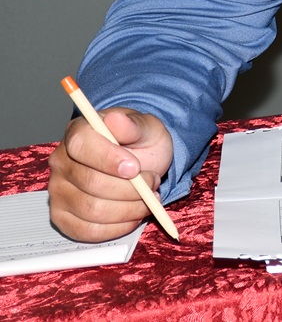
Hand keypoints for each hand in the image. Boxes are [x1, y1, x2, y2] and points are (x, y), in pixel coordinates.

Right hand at [47, 108, 173, 242]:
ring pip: (92, 210)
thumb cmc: (140, 142)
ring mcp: (58, 192)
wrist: (140, 162)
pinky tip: (133, 215)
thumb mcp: (147, 128)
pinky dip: (117, 227)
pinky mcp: (63, 218)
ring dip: (129, 208)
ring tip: (148, 198)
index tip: (134, 168)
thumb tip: (116, 120)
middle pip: (91, 183)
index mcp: (77, 133)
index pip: (81, 146)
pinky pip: (88, 231)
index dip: (108, 159)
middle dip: (131, 188)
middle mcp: (60, 162)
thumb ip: (134, 125)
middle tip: (153, 182)